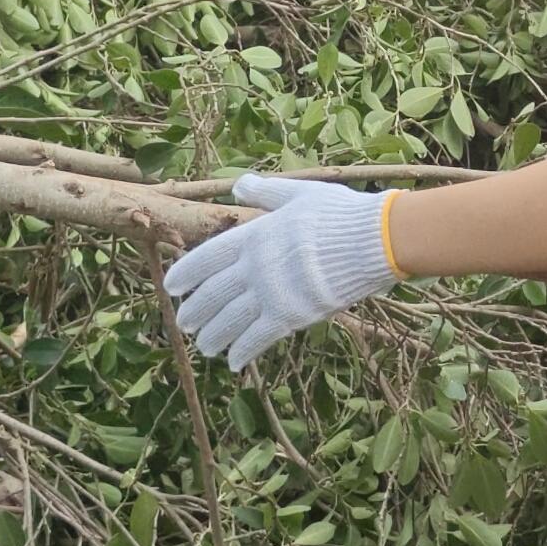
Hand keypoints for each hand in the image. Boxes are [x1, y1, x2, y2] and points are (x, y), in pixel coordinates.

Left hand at [162, 177, 398, 365]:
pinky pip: (258, 338)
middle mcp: (255, 267)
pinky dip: (242, 351)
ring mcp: (272, 293)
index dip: (185, 272)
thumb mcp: (299, 194)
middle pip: (213, 294)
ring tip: (204, 347)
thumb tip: (239, 183)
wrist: (375, 240)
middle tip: (184, 323)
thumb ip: (266, 192)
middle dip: (195, 311)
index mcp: (254, 235)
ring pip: (229, 321)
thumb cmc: (340, 214)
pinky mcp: (292, 315)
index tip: (171, 286)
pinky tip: (233, 362)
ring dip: (213, 336)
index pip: (207, 257)